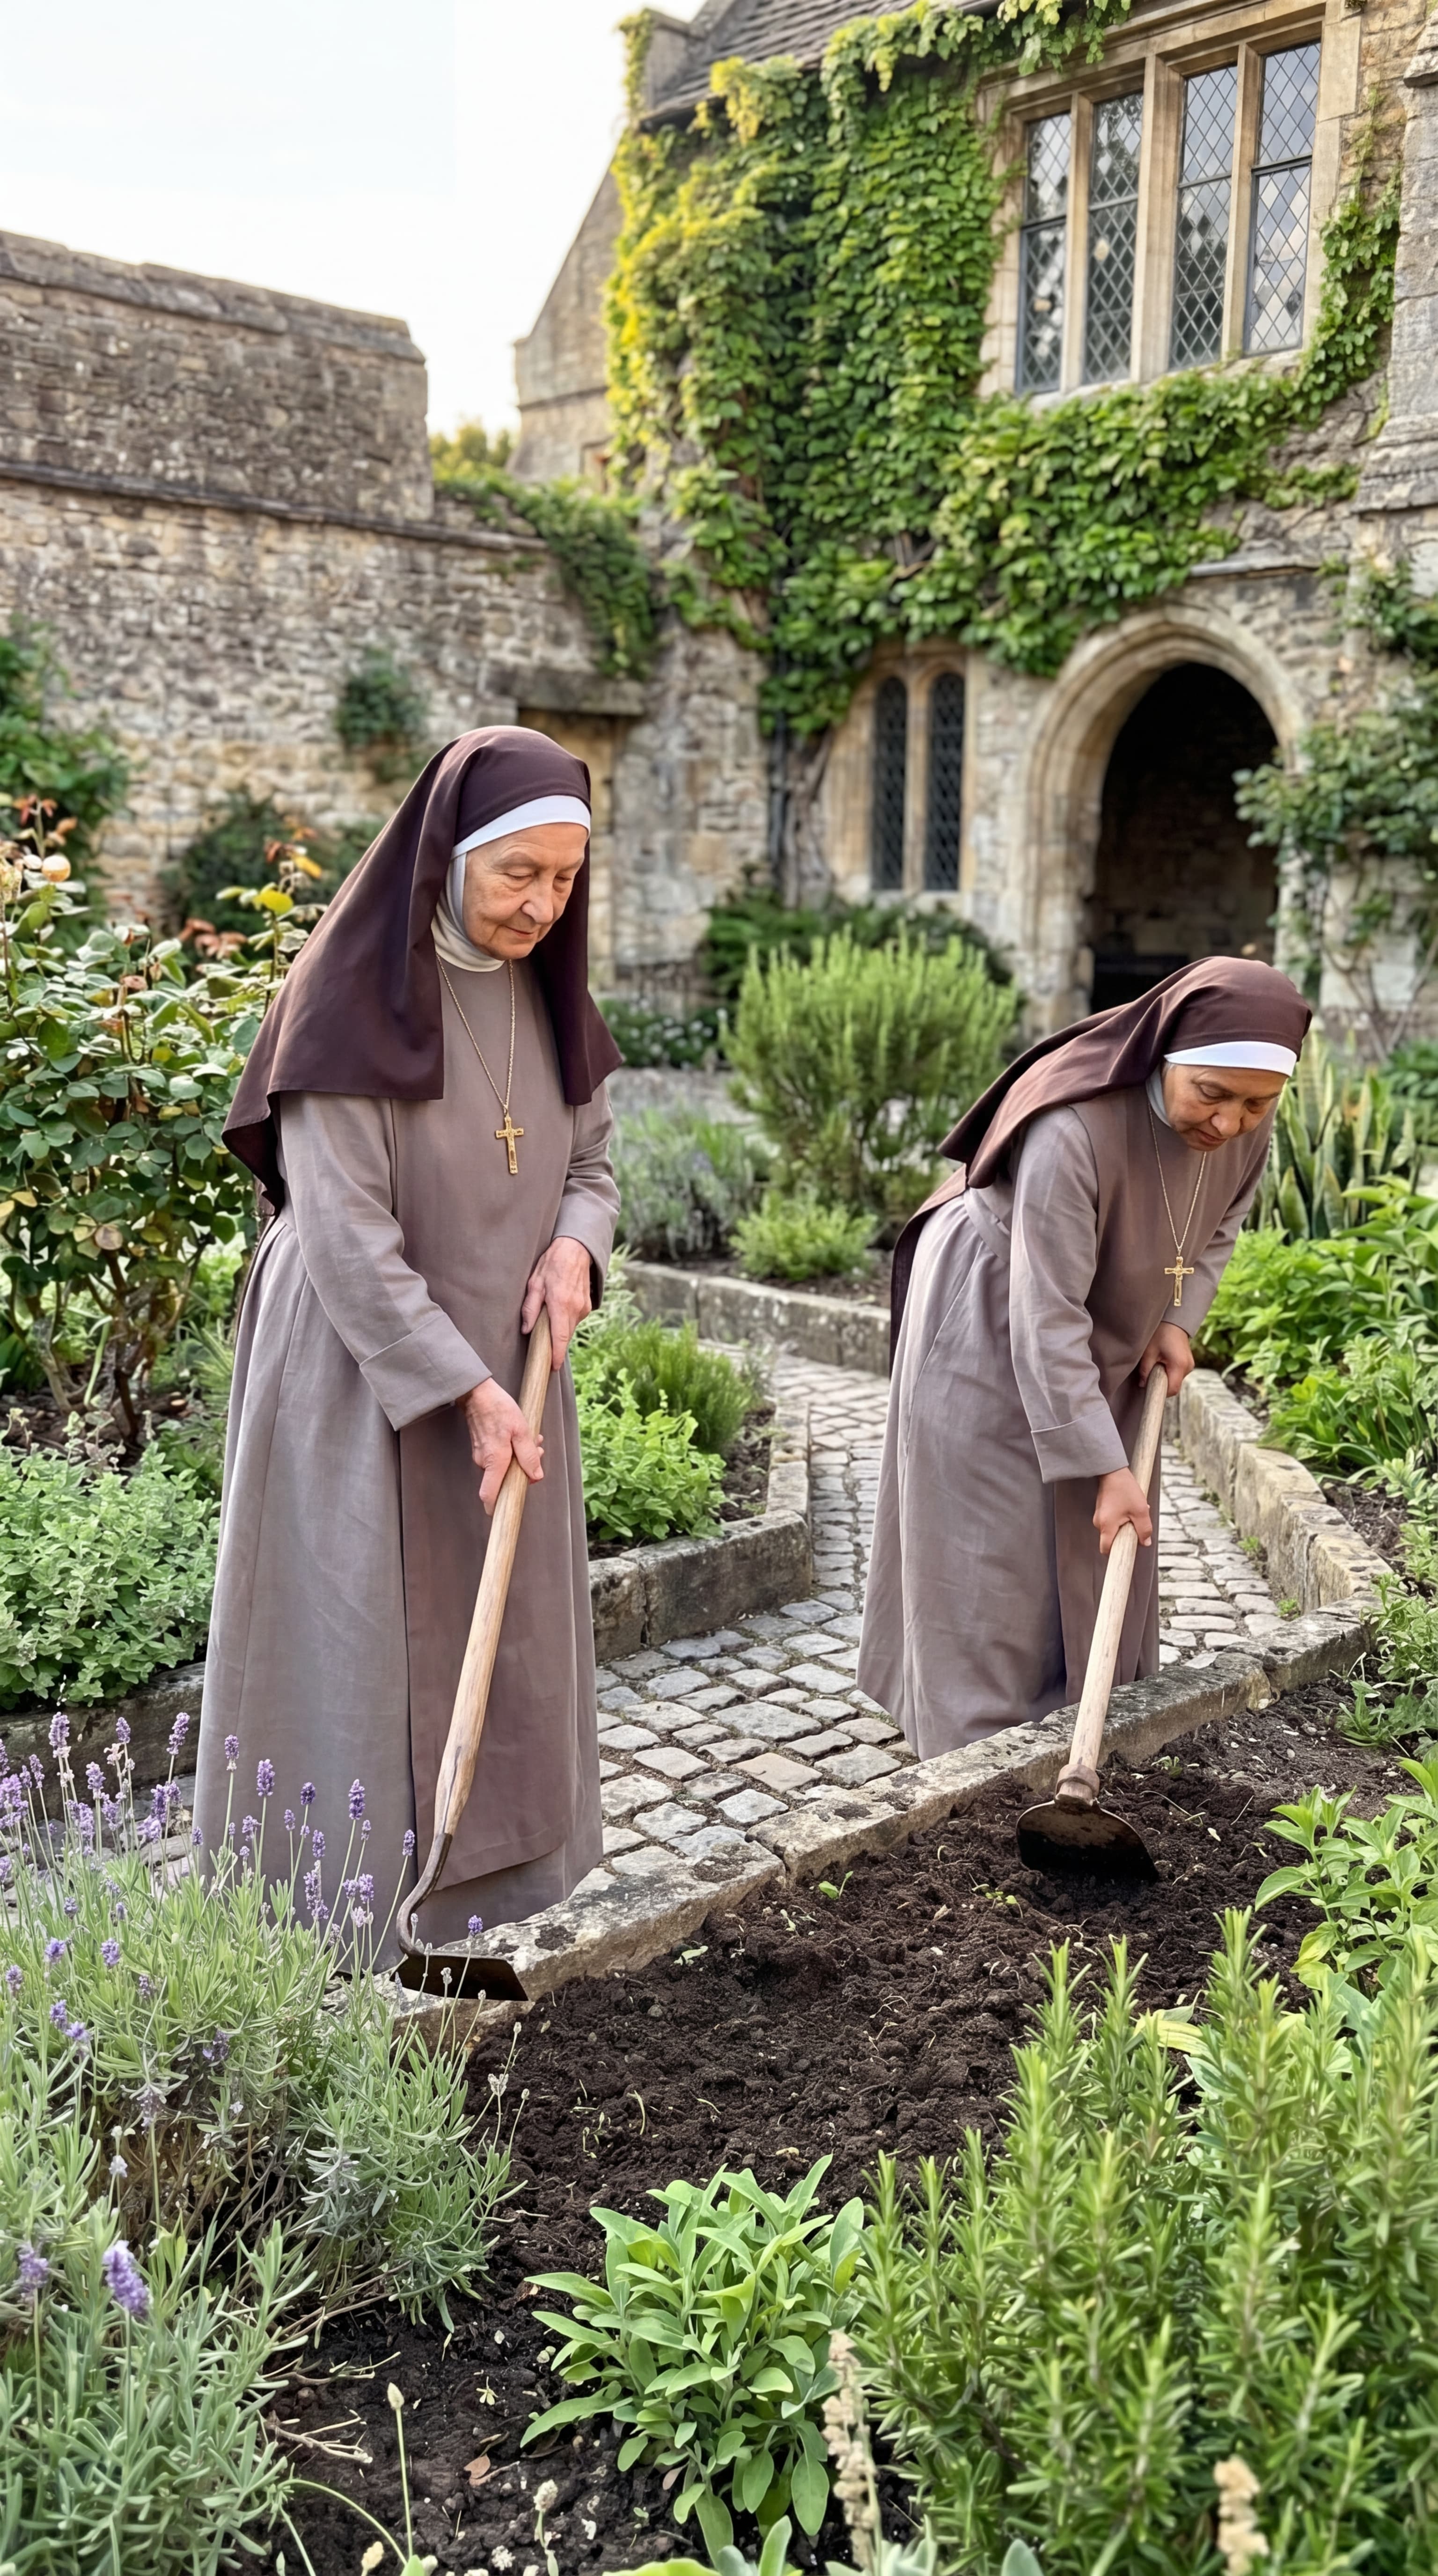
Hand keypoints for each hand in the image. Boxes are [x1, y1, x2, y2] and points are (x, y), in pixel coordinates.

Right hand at [459, 1377, 543, 1514]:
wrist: (477, 1393)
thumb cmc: (499, 1409)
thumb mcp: (521, 1430)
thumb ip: (528, 1455)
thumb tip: (536, 1476)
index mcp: (494, 1461)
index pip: (489, 1495)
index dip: (496, 1507)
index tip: (506, 1511)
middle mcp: (484, 1462)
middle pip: (504, 1479)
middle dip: (524, 1469)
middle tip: (537, 1450)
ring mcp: (480, 1455)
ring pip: (503, 1466)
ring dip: (520, 1456)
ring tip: (531, 1437)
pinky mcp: (481, 1448)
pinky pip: (498, 1457)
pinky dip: (511, 1450)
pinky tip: (520, 1435)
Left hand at [521, 1234, 592, 1369]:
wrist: (576, 1250)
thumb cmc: (553, 1264)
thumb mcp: (535, 1283)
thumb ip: (530, 1307)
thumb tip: (527, 1329)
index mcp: (561, 1304)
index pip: (560, 1337)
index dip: (557, 1355)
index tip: (553, 1367)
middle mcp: (575, 1309)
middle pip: (565, 1336)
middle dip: (555, 1344)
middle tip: (543, 1347)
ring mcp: (583, 1308)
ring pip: (570, 1328)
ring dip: (559, 1328)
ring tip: (549, 1316)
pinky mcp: (587, 1306)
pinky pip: (574, 1320)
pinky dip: (565, 1320)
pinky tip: (558, 1308)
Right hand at [1094, 1466, 1152, 1556]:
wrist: (1112, 1471)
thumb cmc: (1125, 1489)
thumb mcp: (1140, 1510)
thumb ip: (1144, 1529)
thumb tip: (1145, 1543)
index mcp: (1107, 1526)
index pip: (1106, 1549)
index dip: (1116, 1553)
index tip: (1127, 1551)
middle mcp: (1099, 1523)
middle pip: (1111, 1539)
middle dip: (1125, 1535)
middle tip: (1136, 1523)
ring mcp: (1099, 1516)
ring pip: (1113, 1529)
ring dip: (1124, 1525)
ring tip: (1133, 1511)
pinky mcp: (1101, 1510)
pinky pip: (1111, 1521)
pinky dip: (1121, 1518)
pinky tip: (1128, 1506)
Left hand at [1140, 1321, 1192, 1398]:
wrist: (1174, 1320)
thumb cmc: (1161, 1332)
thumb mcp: (1149, 1352)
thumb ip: (1145, 1370)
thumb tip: (1142, 1384)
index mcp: (1179, 1365)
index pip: (1172, 1389)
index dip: (1160, 1392)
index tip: (1150, 1390)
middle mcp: (1188, 1367)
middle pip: (1174, 1386)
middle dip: (1162, 1384)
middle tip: (1150, 1375)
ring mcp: (1190, 1365)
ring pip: (1176, 1380)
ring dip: (1166, 1377)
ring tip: (1157, 1365)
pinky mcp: (1188, 1363)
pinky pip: (1178, 1374)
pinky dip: (1170, 1372)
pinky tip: (1163, 1363)